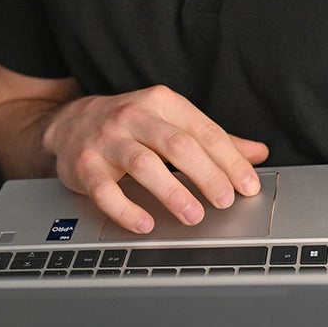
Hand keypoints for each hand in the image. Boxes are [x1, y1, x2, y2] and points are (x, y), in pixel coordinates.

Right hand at [42, 84, 267, 232]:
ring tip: (194, 215)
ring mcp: (107, 141)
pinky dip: (126, 209)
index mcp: (161, 102)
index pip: (202, 131)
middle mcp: (133, 116)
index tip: (248, 185)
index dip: (229, 160)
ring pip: (143, 164)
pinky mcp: (85, 166)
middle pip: (176, 145)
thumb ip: (212, 138)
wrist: (70, 123)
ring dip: (172, 192)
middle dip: (206, 174)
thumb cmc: (129, 125)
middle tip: (225, 200)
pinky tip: (145, 224)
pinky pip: (105, 190)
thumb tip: (257, 153)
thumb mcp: (170, 121)